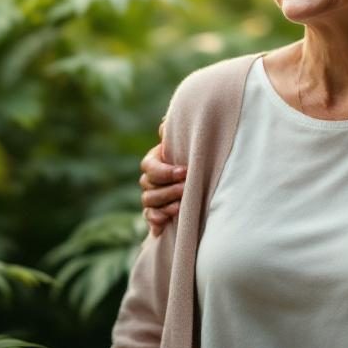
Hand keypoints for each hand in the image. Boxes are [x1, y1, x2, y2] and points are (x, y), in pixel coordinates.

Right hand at [139, 121, 186, 236]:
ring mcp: (151, 196)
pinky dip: (156, 220)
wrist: (199, 176)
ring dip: (165, 204)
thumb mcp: (186, 144)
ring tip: (182, 205)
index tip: (185, 171)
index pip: (149, 166)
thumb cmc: (192, 157)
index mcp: (154, 160)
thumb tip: (164, 124)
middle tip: (186, 188)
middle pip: (148, 186)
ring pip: (148, 202)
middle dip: (168, 188)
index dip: (165, 171)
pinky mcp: (155, 213)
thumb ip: (176, 135)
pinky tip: (165, 223)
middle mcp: (149, 179)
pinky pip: (149, 218)